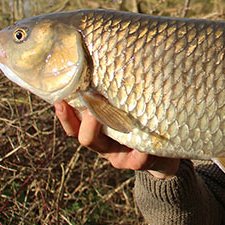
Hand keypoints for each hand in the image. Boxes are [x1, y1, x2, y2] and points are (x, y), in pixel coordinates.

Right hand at [54, 100, 179, 178]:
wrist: (164, 154)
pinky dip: (141, 153)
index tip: (59, 100)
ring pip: (106, 150)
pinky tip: (146, 147)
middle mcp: (104, 145)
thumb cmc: (141, 123)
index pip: (73, 126)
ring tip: (114, 114)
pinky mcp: (140, 163)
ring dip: (108, 131)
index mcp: (96, 131)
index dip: (65, 116)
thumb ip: (115, 94)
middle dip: (88, 120)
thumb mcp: (125, 110)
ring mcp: (120, 156)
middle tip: (93, 99)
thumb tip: (107, 60)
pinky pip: (139, 160)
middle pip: (85, 138)